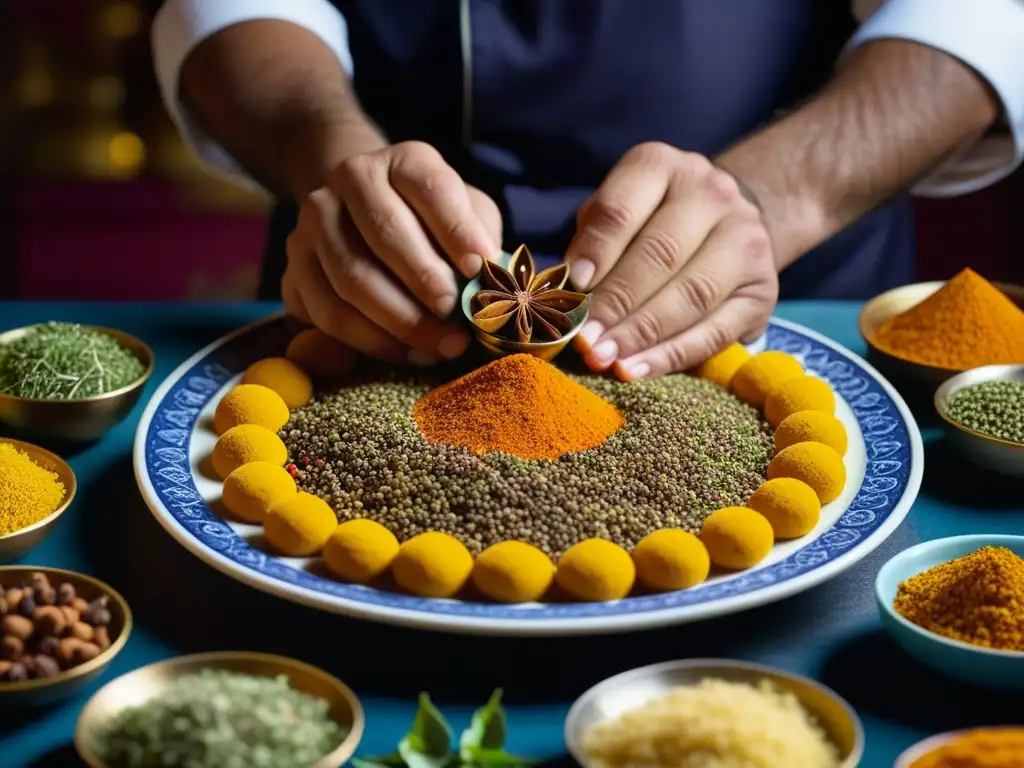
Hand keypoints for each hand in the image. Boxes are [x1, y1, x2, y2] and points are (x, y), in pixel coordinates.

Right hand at [283, 141, 501, 364]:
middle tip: (456, 317)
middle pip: (384, 232)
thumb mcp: (466, 215)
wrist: (362, 212)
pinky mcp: (294, 267)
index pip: (431, 187)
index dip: (456, 229)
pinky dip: (371, 341)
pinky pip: (328, 313)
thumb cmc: (431, 222)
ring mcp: (314, 222)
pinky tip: (408, 352)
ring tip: (442, 345)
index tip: (480, 267)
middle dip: (425, 280)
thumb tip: (492, 283)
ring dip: (401, 320)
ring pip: (352, 278)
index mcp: (403, 160)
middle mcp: (351, 179)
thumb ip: (480, 240)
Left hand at [567, 142, 777, 379]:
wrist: (728, 226)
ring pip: (690, 294)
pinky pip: (714, 330)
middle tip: (584, 340)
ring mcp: (746, 240)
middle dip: (616, 303)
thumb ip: (591, 243)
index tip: (574, 287)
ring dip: (641, 334)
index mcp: (662, 167)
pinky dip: (670, 355)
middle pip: (659, 254)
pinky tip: (635, 370)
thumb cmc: (649, 225)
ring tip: (604, 360)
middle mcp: (712, 193)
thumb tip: (566, 293)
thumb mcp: (615, 217)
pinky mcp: (762, 290)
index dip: (597, 250)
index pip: (622, 209)